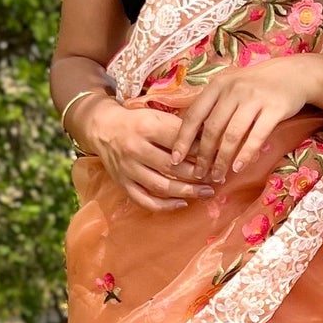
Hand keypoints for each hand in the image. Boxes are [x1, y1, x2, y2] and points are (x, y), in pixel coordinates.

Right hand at [68, 92, 212, 212]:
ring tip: (207, 192)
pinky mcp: (122, 183)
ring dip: (187, 192)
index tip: (218, 156)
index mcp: (146, 127)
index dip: (200, 150)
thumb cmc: (137, 121)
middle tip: (217, 178)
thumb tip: (210, 138)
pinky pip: (144, 200)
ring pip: (161, 186)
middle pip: (172, 167)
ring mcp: (128, 169)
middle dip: (198, 174)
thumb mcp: (156, 116)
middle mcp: (135, 149)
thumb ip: (180, 127)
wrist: (103, 128)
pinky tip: (182, 204)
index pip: (178, 141)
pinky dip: (164, 205)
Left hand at [170, 50, 322, 186]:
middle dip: (203, 155)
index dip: (182, 138)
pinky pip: (256, 136)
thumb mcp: (230, 86)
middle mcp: (233, 90)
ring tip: (217, 176)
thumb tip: (189, 133)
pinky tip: (238, 168)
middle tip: (198, 174)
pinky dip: (245, 154)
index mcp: (218, 85)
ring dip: (222, 160)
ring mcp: (254, 98)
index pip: (194, 114)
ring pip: (232, 135)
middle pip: (212, 128)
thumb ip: (212, 104)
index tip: (174, 159)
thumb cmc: (256, 84)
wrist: (294, 74)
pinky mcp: (274, 109)